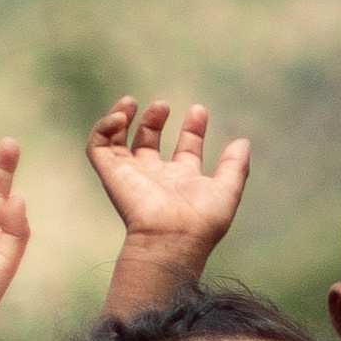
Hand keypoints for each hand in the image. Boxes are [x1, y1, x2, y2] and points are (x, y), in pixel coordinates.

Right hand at [84, 98, 253, 254]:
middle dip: (154, 119)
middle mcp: (155, 176)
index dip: (193, 128)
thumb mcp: (227, 189)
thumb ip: (236, 165)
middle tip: (163, 106)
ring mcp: (131, 174)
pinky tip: (120, 117)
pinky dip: (104, 127)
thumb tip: (243, 141)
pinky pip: (97, 146)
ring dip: (121, 118)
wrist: (171, 237)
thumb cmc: (202, 220)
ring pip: (117, 141)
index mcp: (182, 180)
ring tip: (131, 102)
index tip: (199, 110)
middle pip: (149, 141)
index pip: (185, 148)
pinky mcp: (110, 173)